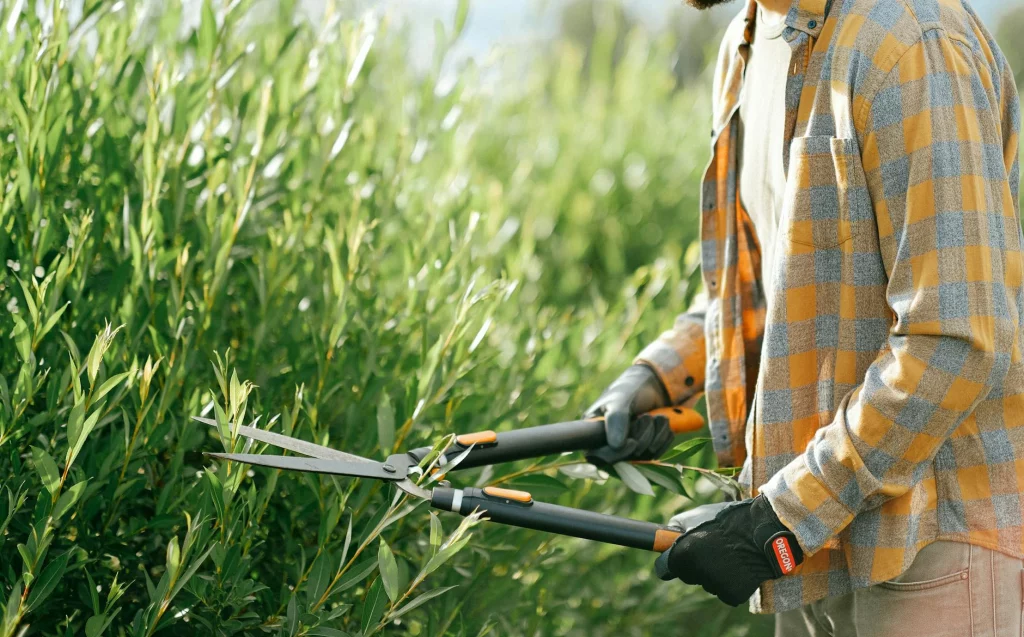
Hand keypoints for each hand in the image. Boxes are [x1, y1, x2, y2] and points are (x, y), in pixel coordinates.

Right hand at [584, 365, 671, 463]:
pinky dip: (664, 436)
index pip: (598, 457)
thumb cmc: (628, 389)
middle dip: (642, 437)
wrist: (650, 385)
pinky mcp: (645, 450)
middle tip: (644, 417)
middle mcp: (609, 445)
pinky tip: (661, 422)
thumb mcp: (619, 399)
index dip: (615, 455)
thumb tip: (616, 445)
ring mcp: (628, 449)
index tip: (632, 442)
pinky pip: (659, 453)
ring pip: (645, 456)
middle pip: (626, 459)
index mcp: (593, 433)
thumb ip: (616, 419)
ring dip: (655, 433)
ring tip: (652, 416)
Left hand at [655, 494, 802, 606]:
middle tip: (712, 548)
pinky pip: (725, 592)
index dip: (671, 560)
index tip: (677, 556)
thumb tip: (664, 538)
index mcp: (682, 554)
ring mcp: (715, 585)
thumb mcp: (697, 515)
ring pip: (707, 583)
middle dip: (696, 564)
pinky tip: (739, 567)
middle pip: (688, 575)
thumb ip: (676, 527)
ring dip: (714, 572)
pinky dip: (731, 582)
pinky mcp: (733, 594)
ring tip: (730, 553)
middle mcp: (696, 573)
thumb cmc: (728, 520)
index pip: (664, 569)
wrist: (764, 529)